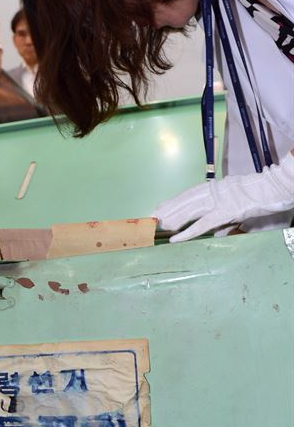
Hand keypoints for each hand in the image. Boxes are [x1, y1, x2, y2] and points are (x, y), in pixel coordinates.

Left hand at [153, 151, 293, 241]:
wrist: (275, 187)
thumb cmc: (260, 195)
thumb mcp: (238, 205)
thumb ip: (225, 217)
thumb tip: (217, 231)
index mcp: (216, 187)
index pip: (190, 195)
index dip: (174, 201)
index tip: (160, 207)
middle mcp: (214, 192)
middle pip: (185, 201)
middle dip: (168, 210)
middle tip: (151, 218)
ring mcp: (219, 201)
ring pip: (190, 210)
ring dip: (173, 220)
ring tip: (159, 227)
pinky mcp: (225, 212)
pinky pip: (203, 224)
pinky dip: (187, 232)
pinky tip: (176, 238)